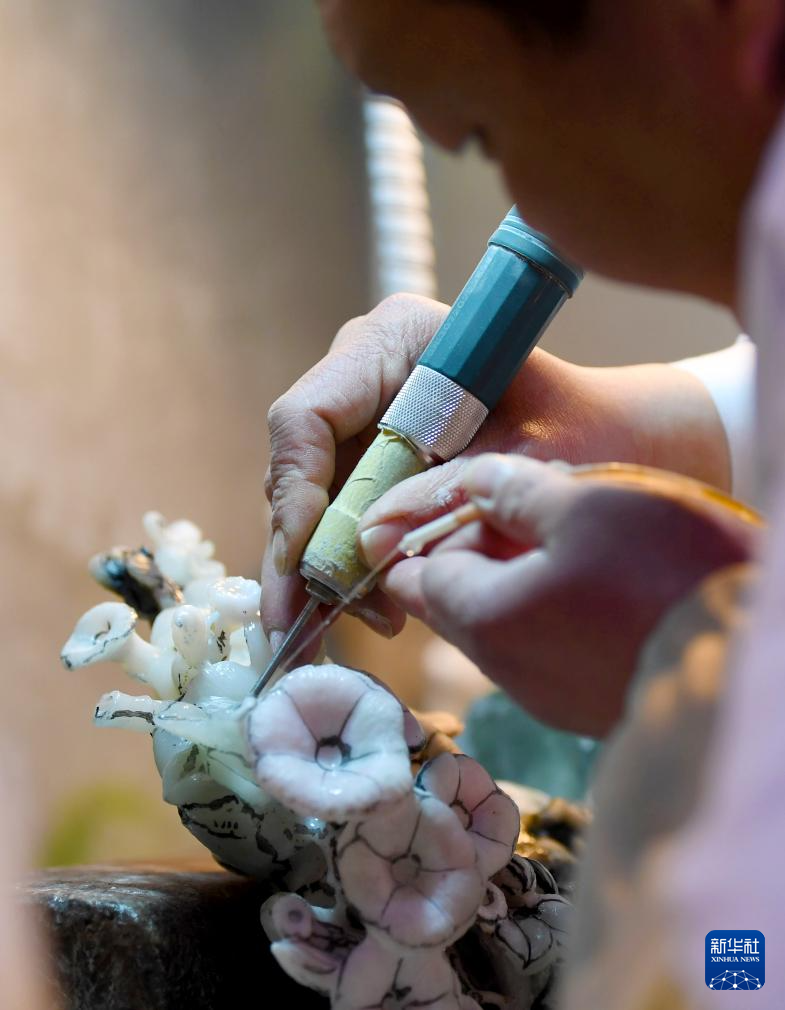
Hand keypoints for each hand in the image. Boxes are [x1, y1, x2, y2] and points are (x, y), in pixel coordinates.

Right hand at [262, 293, 729, 648]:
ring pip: (315, 495)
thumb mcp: (519, 466)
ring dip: (324, 565)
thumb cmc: (585, 434)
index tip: (302, 566)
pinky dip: (350, 560)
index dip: (297, 495)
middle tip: (298, 622)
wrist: (617, 437)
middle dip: (300, 548)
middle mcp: (368, 368)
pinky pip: (342, 508)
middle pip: (301, 464)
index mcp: (398, 338)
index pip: (308, 417)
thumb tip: (368, 553)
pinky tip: (367, 606)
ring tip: (350, 624)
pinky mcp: (376, 449)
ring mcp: (367, 409)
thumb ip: (442, 502)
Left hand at [372, 454, 755, 736]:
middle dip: (471, 559)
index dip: (432, 536)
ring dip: (513, 586)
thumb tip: (471, 482)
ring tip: (560, 544)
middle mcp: (508, 671)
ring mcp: (550, 697)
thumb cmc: (666, 574)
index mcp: (489, 620)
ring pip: (502, 631)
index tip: (455, 507)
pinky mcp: (588, 707)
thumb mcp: (587, 505)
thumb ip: (513, 492)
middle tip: (511, 516)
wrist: (750, 658)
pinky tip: (588, 587)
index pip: (421, 579)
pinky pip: (543, 653)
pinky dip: (547, 615)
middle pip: (458, 608)